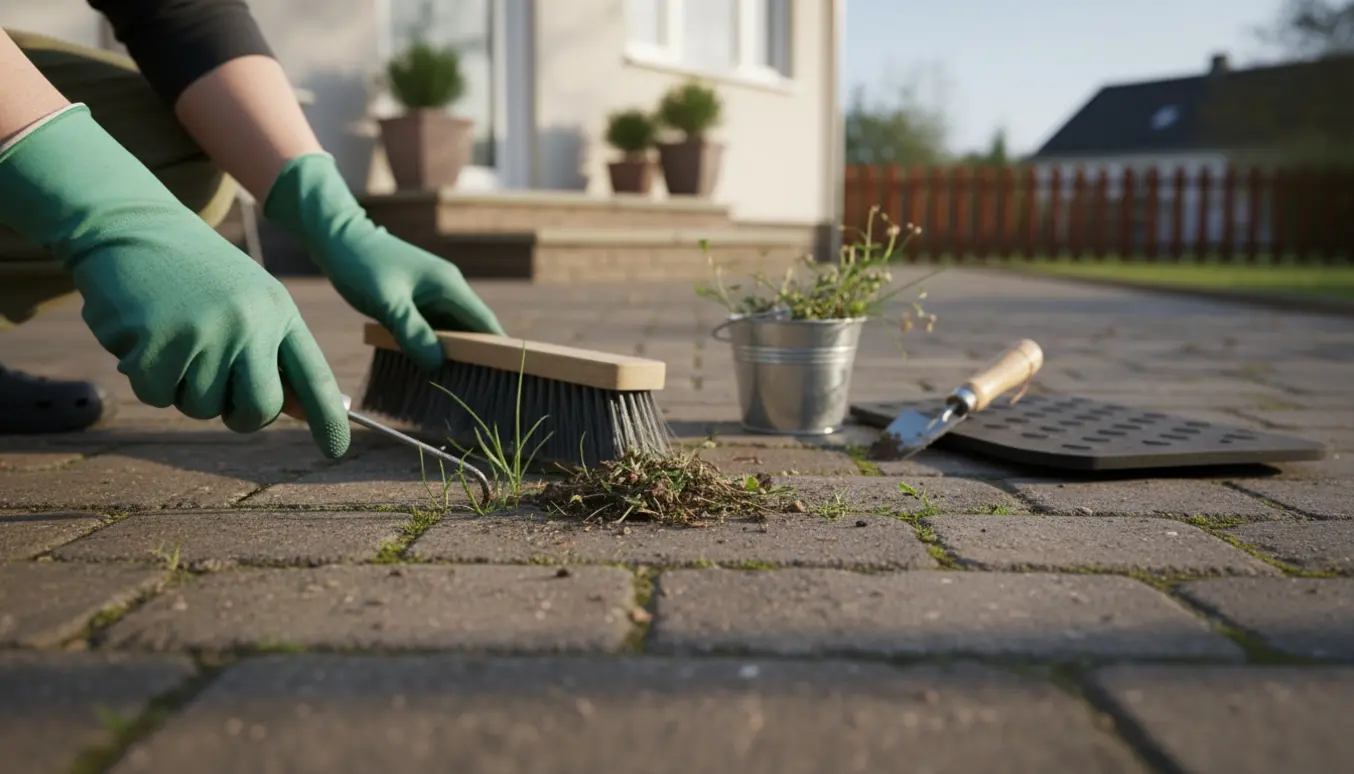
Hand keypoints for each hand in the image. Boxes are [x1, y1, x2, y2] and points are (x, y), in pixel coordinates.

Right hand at [0, 105, 350, 457]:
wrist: (132, 227)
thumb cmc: (196, 274)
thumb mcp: (250, 303)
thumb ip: (275, 354)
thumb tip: (303, 411)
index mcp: (280, 313)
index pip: (314, 376)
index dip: (329, 418)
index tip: (337, 450)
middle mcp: (250, 324)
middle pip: (259, 409)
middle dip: (239, 415)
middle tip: (219, 391)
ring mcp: (205, 333)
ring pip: (201, 407)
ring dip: (183, 387)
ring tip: (176, 338)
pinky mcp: (158, 344)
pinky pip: (157, 396)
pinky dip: (146, 378)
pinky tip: (145, 338)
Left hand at [263, 153, 504, 371]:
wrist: (337, 238)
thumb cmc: (361, 264)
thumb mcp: (387, 303)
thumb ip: (412, 332)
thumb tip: (437, 363)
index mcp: (449, 286)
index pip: (484, 323)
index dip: (497, 350)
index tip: (505, 378)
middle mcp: (448, 290)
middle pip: (471, 330)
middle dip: (474, 357)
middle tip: (473, 390)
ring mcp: (432, 295)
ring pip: (451, 331)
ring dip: (451, 354)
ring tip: (451, 384)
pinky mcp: (417, 300)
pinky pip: (433, 328)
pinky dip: (432, 346)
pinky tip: (425, 365)